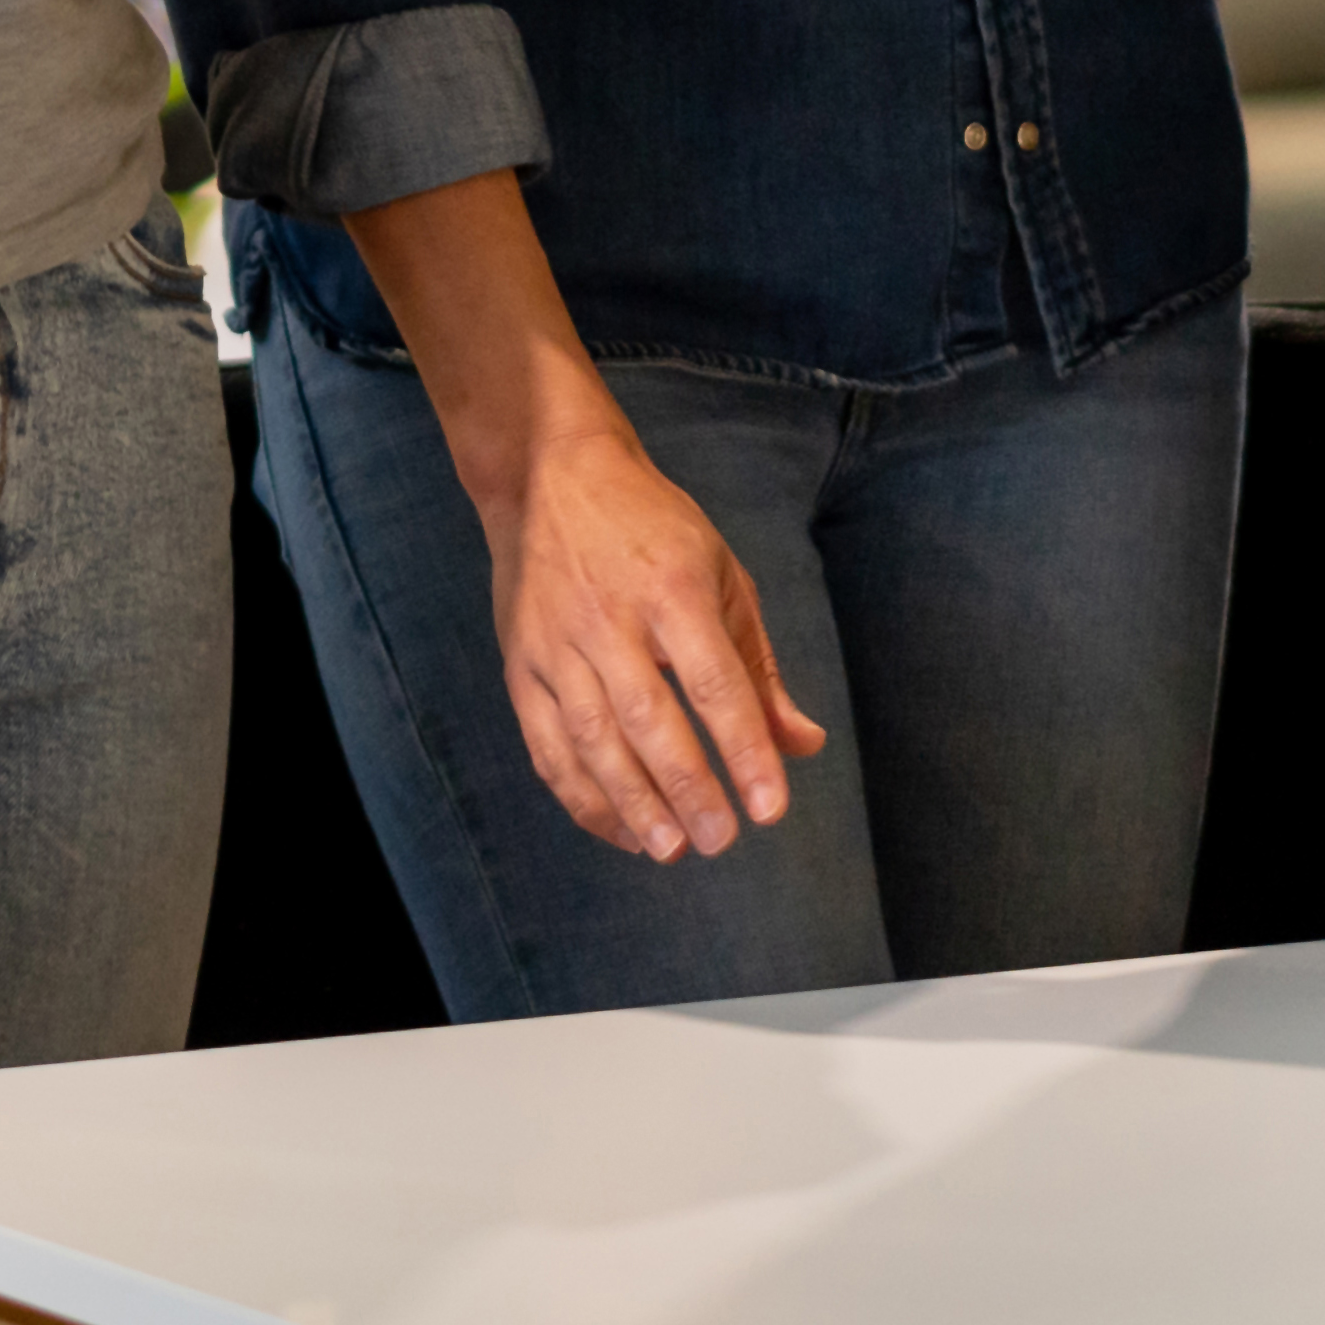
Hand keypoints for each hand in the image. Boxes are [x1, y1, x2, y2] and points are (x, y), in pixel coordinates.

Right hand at [478, 402, 829, 857]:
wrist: (551, 475)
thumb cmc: (651, 527)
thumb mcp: (720, 574)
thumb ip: (759, 666)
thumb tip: (803, 744)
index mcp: (672, 586)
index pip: (714, 681)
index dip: (744, 749)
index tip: (770, 810)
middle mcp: (609, 616)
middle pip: (649, 718)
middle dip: (688, 787)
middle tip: (720, 840)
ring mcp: (556, 642)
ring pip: (592, 738)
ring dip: (632, 802)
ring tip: (671, 849)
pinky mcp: (521, 664)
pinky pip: (547, 743)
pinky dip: (581, 795)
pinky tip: (619, 829)